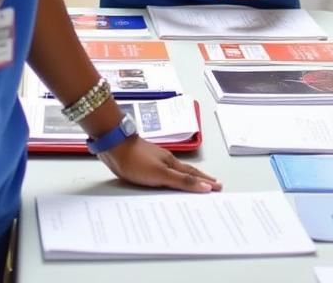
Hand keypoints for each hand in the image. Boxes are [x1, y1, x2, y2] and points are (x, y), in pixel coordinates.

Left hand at [100, 135, 220, 192]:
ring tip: (196, 183)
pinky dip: (171, 179)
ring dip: (187, 178)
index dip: (206, 181)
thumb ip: (182, 181)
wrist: (114, 145)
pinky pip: (163, 173)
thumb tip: (206, 186)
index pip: (193, 175)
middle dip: (201, 179)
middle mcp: (166, 161)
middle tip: (214, 184)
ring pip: (175, 172)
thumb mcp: (160, 174)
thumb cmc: (136, 161)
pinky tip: (168, 180)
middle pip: (187, 172)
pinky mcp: (143, 163)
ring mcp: (155, 160)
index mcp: (171, 164)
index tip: (218, 186)